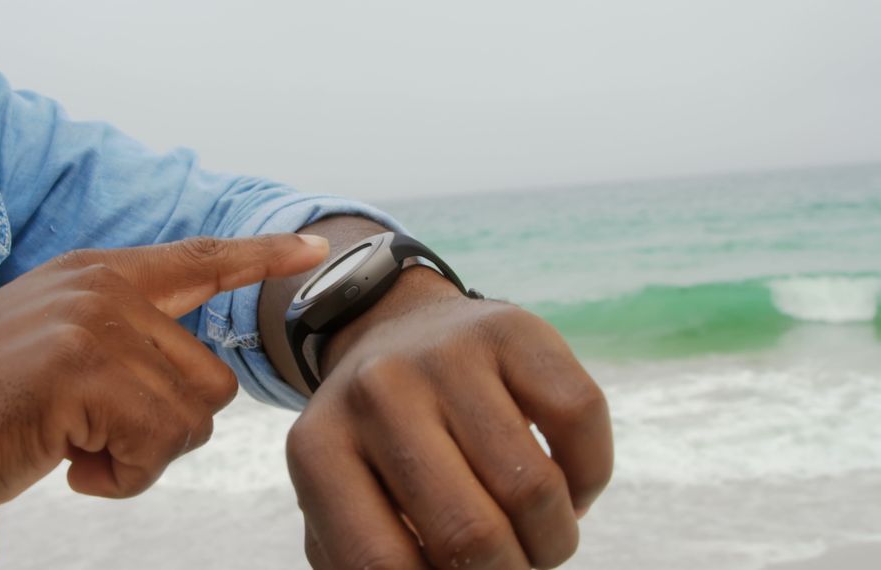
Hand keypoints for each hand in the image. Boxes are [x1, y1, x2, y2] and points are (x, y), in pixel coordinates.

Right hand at [0, 233, 326, 565]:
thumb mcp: (46, 353)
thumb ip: (116, 343)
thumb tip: (188, 376)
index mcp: (94, 277)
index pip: (199, 260)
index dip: (260, 258)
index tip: (316, 251)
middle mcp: (102, 288)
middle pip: (210, 378)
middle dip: (164, 433)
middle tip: (92, 443)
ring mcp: (92, 323)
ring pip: (193, 415)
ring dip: (139, 456)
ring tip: (71, 450)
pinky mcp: (80, 369)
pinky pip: (158, 444)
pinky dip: (119, 477)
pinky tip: (63, 466)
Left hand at [286, 268, 612, 568]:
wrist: (395, 329)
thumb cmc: (379, 443)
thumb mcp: (349, 498)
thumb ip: (372, 558)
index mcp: (318, 449)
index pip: (382, 566)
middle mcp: (376, 393)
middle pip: (470, 534)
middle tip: (513, 566)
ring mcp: (443, 354)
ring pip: (535, 488)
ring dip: (553, 538)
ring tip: (540, 534)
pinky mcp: (508, 327)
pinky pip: (580, 419)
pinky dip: (589, 477)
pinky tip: (567, 483)